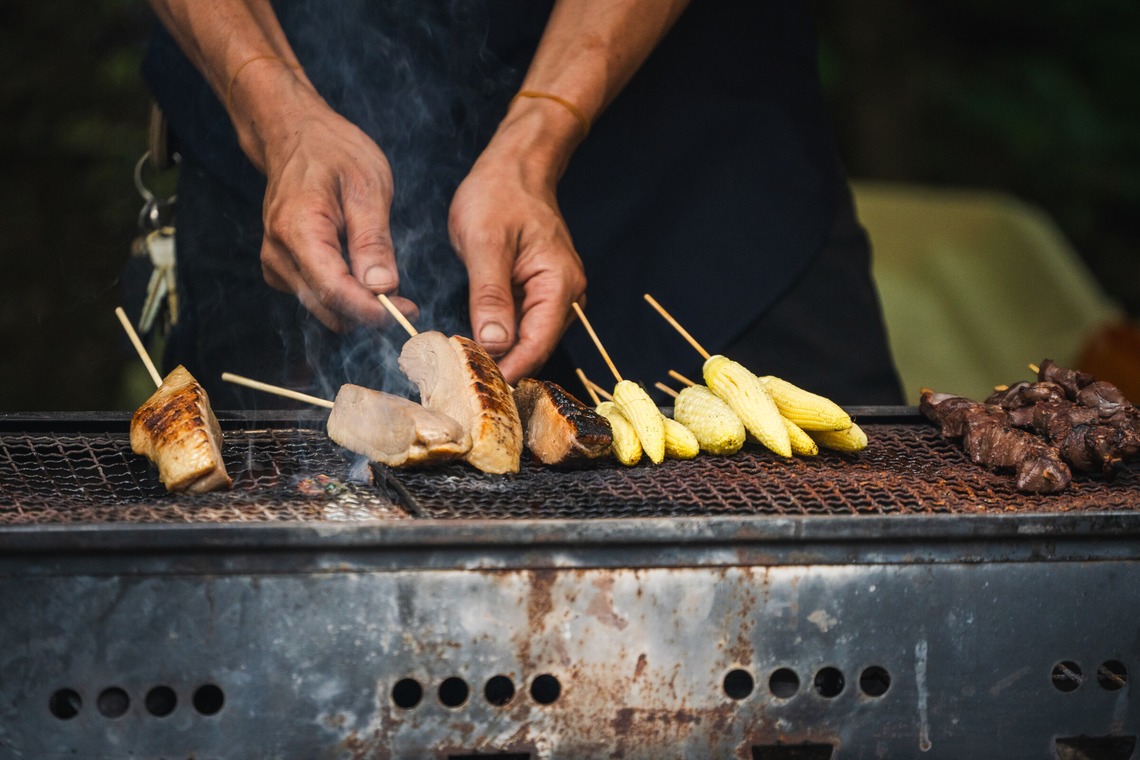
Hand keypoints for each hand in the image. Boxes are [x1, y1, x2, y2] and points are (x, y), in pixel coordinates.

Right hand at [255, 97, 417, 331]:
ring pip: (324, 308)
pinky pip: (317, 298)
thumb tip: (383, 288)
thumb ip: (373, 241)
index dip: (372, 310)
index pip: (334, 291)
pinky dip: (344, 295)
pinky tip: (359, 270)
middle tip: (407, 300)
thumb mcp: (367, 187)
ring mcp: (275, 264)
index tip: (407, 311)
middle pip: (328, 307)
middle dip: (370, 311)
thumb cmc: (332, 152)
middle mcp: (278, 253)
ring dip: (358, 305)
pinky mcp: (281, 270)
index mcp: (297, 230)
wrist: (295, 136)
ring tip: (385, 279)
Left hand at [448, 133, 586, 383]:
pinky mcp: (538, 292)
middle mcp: (566, 295)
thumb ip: (490, 295)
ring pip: (528, 340)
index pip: (537, 344)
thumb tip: (494, 343)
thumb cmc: (500, 193)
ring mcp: (554, 295)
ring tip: (464, 368)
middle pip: (535, 348)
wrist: (515, 167)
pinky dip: (499, 337)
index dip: (509, 370)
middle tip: (462, 382)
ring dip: (500, 355)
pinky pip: (522, 325)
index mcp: (559, 284)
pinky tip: (474, 344)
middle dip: (503, 367)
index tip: (477, 386)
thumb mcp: (486, 242)